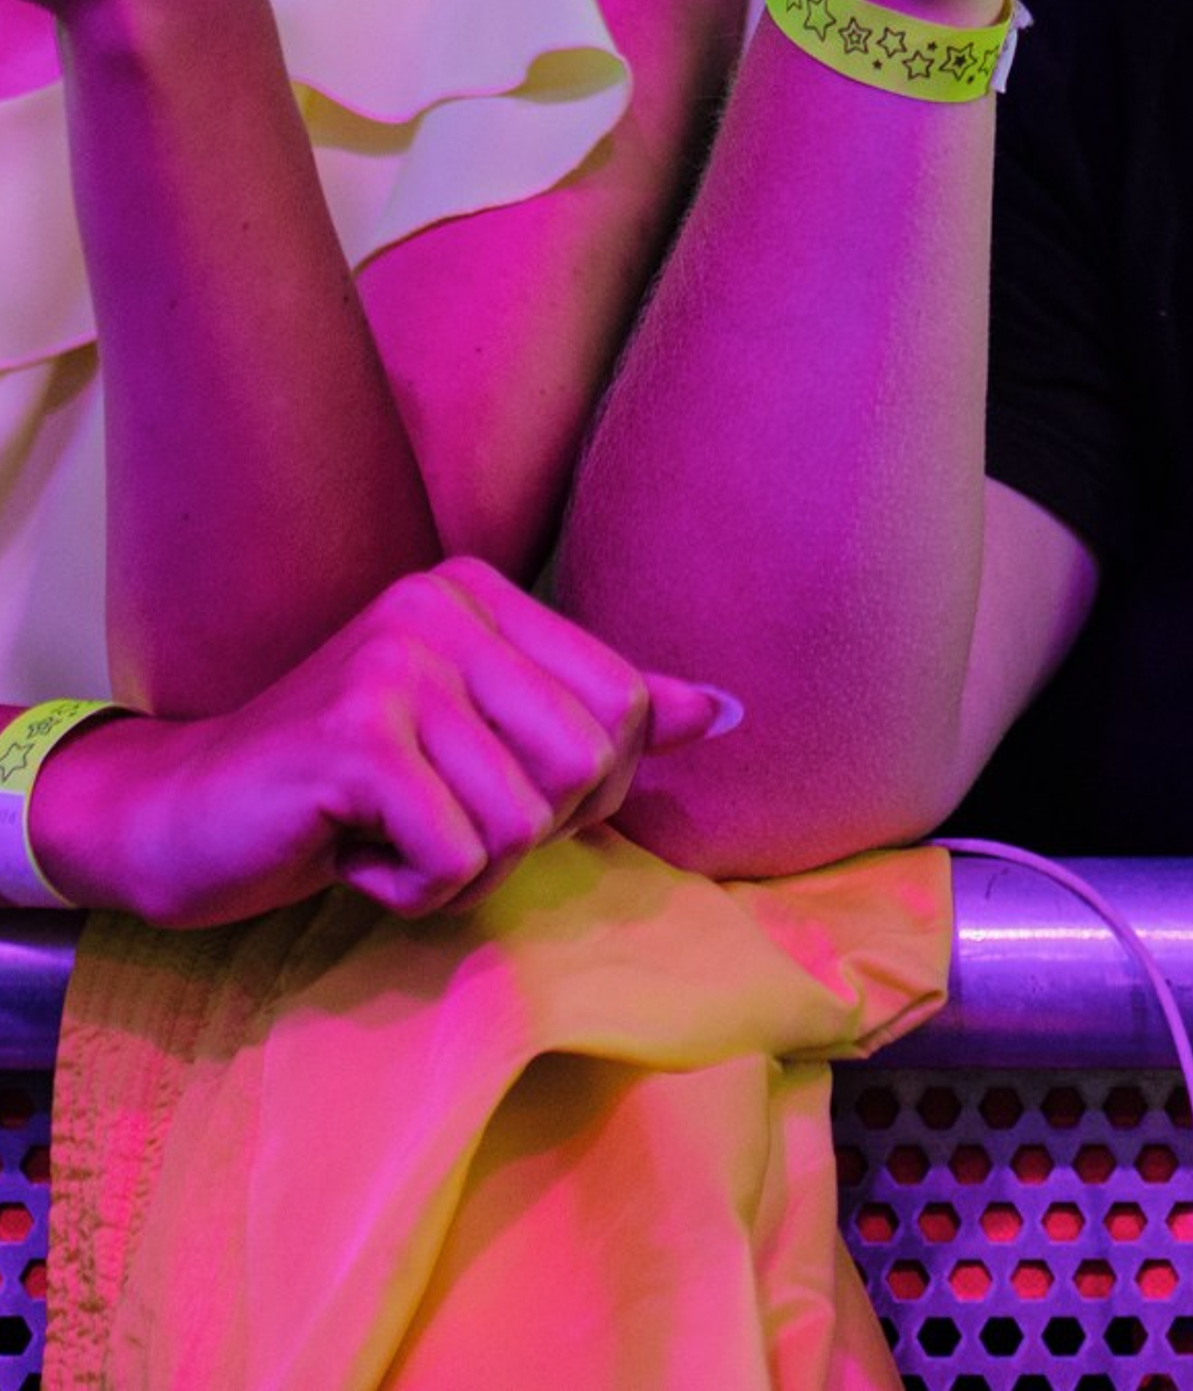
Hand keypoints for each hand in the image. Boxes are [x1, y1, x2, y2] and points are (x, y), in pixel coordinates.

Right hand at [26, 558, 739, 927]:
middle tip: (436, 822)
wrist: (179, 818)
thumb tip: (726, 713)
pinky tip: (350, 854)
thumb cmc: (342, 790)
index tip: (494, 795)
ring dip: (460, 867)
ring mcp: (396, 664)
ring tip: (387, 834)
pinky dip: (410, 889)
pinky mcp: (356, 738)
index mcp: (482, 592)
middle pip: (588, 763)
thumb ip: (597, 717)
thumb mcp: (478, 739)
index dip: (585, 789)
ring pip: (525, 822)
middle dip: (526, 831)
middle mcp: (443, 606)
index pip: (626, 705)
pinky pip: (456, 858)